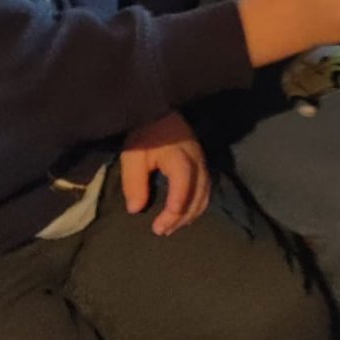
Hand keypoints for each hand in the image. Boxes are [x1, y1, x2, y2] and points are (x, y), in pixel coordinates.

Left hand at [119, 111, 210, 235]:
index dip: (174, 211)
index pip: (183, 189)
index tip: (157, 227)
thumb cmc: (145, 133)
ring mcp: (202, 160)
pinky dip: (196, 204)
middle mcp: (197, 161)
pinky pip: (206, 188)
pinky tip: (184, 211)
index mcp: (181, 158)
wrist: (159, 108)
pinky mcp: (202, 161)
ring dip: (190, 213)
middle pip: (198, 196)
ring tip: (172, 226)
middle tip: (162, 231)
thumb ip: (134, 182)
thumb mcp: (133, 156)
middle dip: (181, 217)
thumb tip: (136, 209)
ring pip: (205, 194)